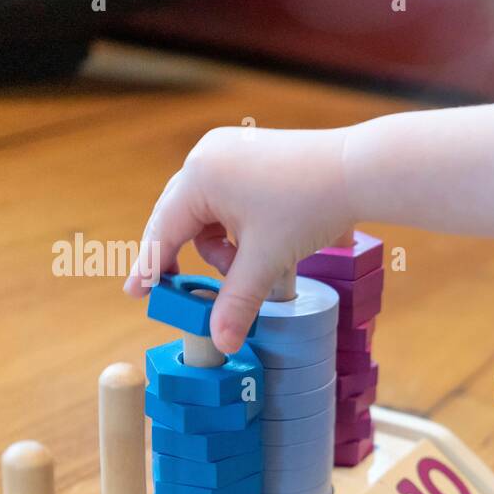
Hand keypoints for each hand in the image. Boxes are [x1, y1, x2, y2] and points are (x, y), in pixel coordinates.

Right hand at [124, 126, 351, 353]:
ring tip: (255, 267)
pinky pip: (230, 198)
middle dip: (192, 258)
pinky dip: (240, 229)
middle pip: (182, 219)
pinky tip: (265, 246)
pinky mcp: (252, 155)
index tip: (136, 293)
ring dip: (224, 247)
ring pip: (210, 212)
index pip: (163, 231)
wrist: (357, 170)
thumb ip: (238, 302)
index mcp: (200, 177)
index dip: (151, 267)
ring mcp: (230, 151)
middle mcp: (207, 157)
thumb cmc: (310, 207)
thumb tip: (221, 342)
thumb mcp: (267, 260)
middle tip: (183, 291)